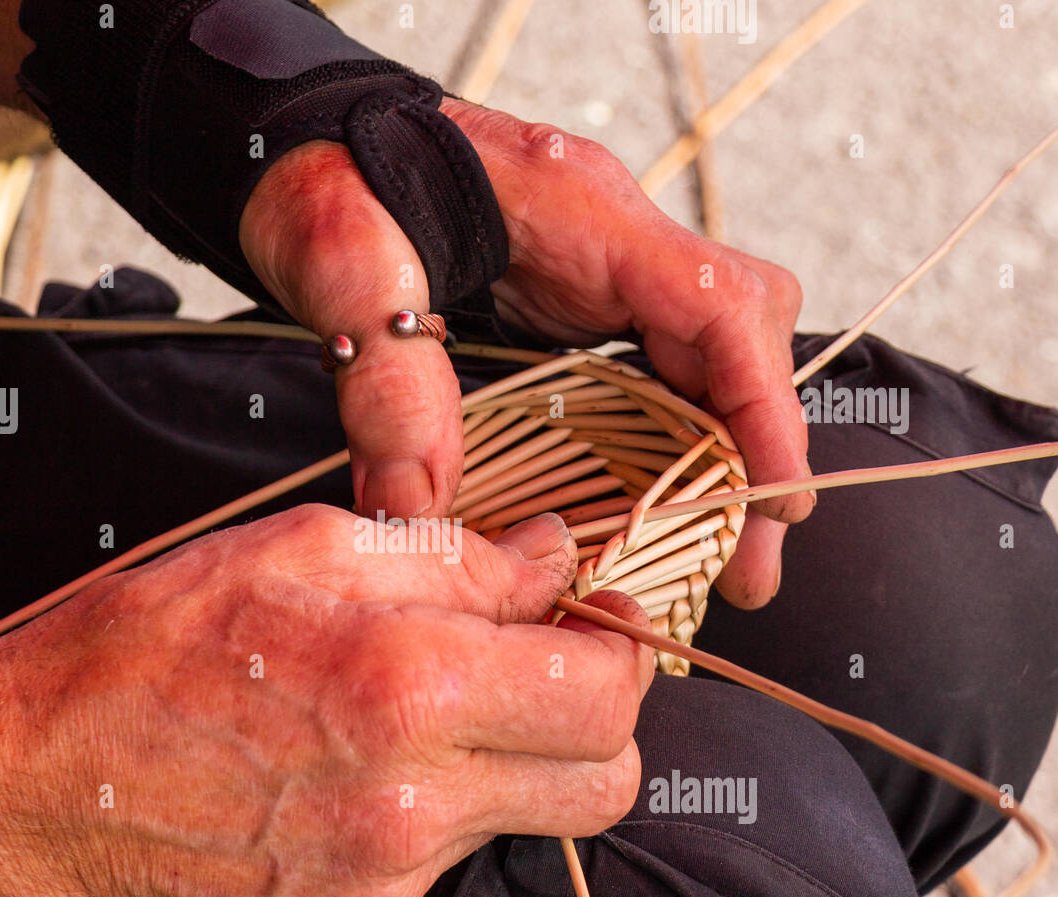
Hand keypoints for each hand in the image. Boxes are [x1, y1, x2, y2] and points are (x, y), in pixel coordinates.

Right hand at [0, 508, 652, 896]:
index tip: (590, 626)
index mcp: (408, 688)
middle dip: (590, 725)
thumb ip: (455, 557)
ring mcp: (380, 885)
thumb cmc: (152, 648)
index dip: (615, 651)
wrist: (37, 778)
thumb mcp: (303, 551)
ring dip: (495, 770)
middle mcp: (408, 805)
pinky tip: (344, 782)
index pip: (605, 695)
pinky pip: (437, 876)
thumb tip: (550, 558)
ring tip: (394, 721)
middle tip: (528, 675)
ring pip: (522, 826)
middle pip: (605, 785)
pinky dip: (420, 825)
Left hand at [239, 106, 809, 608]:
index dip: (765, 413)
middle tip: (745, 567)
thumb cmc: (328, 176)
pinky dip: (670, 442)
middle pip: (738, 348)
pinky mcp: (577, 298)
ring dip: (720, 460)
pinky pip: (657, 371)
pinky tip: (653, 504)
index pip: (723, 310)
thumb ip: (387, 384)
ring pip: (707, 365)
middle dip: (755, 458)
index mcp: (585, 218)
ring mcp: (602, 270)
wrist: (307, 141)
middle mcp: (614, 242)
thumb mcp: (344, 268)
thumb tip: (415, 510)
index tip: (777, 503)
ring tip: (711, 557)